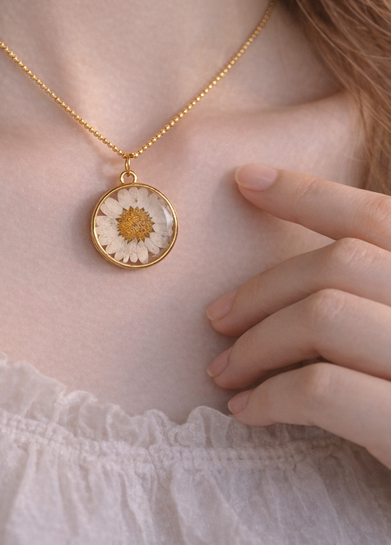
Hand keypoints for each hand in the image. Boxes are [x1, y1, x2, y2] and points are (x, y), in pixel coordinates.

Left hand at [206, 164, 390, 469]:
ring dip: (256, 342)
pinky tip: (249, 413)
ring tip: (225, 371)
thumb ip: (372, 297)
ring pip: (323, 315)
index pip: (380, 218)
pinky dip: (270, 397)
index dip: (308, 192)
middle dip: (262, 287)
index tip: (245, 179)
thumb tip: (294, 272)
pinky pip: (323, 391)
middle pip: (340, 264)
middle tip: (216, 318)